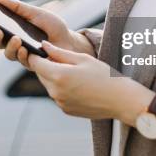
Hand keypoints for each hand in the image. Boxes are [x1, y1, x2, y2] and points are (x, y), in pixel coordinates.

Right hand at [0, 0, 94, 69]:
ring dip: (11, 47)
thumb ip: (19, 7)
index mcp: (14, 32)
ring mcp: (24, 56)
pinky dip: (23, 55)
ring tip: (16, 39)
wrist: (70, 41)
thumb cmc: (54, 27)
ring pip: (9, 54)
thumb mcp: (37, 13)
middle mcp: (16, 45)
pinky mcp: (34, 65)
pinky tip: (25, 49)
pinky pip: (24, 62)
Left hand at [27, 41, 154, 122]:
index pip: (36, 63)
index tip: (40, 50)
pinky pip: (58, 96)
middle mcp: (56, 91)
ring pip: (49, 85)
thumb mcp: (82, 59)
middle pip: (41, 75)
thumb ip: (59, 52)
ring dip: (55, 78)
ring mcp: (60, 103)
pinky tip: (79, 85)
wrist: (120, 100)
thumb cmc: (104, 75)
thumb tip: (43, 45)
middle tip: (63, 59)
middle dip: (47, 66)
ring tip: (75, 72)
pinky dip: (62, 89)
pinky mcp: (66, 110)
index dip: (35, 55)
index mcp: (59, 75)